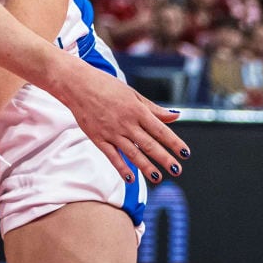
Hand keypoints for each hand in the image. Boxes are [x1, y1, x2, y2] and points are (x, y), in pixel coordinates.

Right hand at [50, 62, 184, 182]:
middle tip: (177, 170)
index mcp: (136, 110)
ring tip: (158, 178)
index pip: (160, 129)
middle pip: (149, 144)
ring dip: (147, 167)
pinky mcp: (98, 138)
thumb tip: (175, 116)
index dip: (174, 142)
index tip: (185, 153)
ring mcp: (111, 132)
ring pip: (133, 153)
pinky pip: (112, 156)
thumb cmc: (106, 86)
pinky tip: (131, 178)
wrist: (77, 84)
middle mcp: (126, 122)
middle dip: (165, 158)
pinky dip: (122, 168)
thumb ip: (153, 108)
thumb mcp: (132, 94)